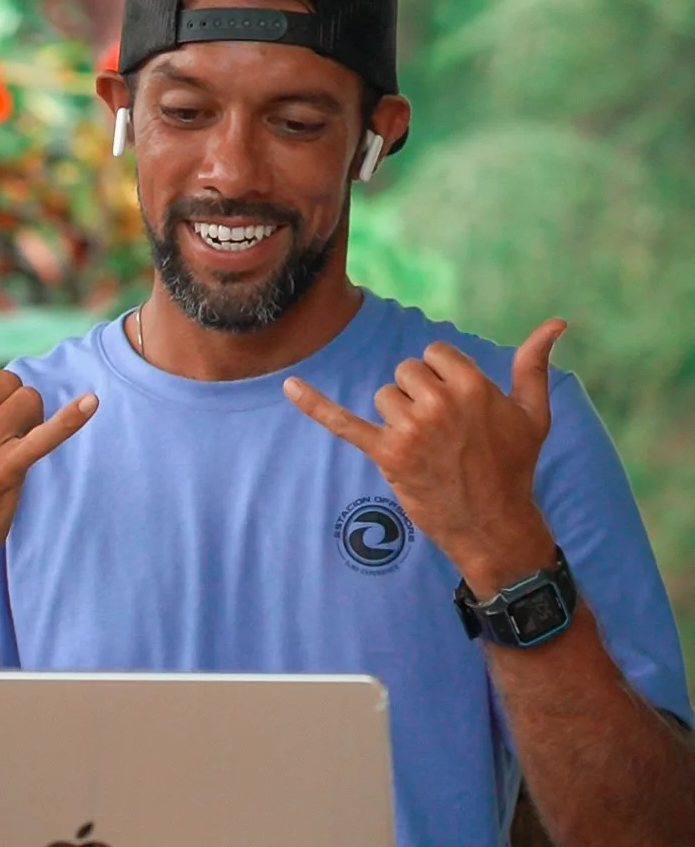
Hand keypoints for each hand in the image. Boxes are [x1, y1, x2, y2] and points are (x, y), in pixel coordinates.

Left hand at [284, 319, 565, 592]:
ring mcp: (411, 430)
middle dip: (418, 395)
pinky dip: (315, 405)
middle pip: (405, 371)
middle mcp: (440, 403)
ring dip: (398, 417)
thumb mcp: (532, 413)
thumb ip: (535, 363)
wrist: (493, 524)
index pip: (433, 354)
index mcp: (472, 385)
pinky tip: (288, 387)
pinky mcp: (387, 455)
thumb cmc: (514, 466)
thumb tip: (557, 322)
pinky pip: (344, 422)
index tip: (457, 407)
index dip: (441, 377)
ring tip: (425, 447)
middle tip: (442, 433)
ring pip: (384, 395)